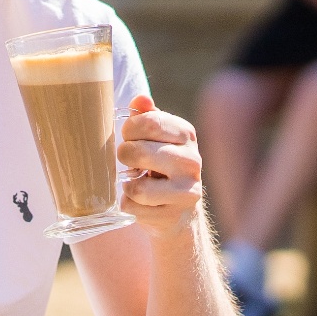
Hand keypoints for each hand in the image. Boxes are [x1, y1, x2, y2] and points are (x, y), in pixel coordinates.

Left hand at [118, 95, 204, 239]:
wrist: (178, 212)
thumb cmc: (161, 167)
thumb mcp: (156, 138)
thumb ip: (147, 116)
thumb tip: (140, 100)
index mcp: (186, 134)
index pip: (149, 122)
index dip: (129, 130)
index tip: (129, 137)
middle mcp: (192, 161)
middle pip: (138, 152)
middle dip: (124, 156)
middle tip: (129, 161)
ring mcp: (186, 190)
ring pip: (137, 187)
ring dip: (127, 185)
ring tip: (136, 182)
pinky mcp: (174, 215)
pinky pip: (135, 207)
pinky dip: (130, 205)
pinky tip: (142, 202)